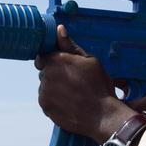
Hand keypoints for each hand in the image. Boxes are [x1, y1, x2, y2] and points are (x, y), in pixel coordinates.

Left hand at [36, 25, 135, 144]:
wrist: (102, 115)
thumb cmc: (99, 86)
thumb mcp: (90, 61)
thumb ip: (71, 46)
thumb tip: (59, 29)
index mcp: (56, 60)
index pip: (42, 57)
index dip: (53, 61)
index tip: (64, 67)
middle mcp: (46, 75)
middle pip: (44, 72)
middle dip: (55, 75)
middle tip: (74, 82)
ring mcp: (44, 93)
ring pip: (45, 87)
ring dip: (54, 88)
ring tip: (73, 95)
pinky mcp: (45, 107)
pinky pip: (46, 100)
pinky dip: (54, 101)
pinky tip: (69, 103)